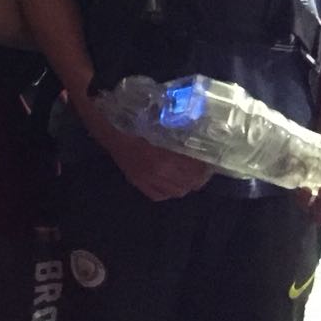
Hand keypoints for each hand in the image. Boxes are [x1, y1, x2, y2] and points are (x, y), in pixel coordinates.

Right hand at [85, 106, 212, 200]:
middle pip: (189, 184)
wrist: (109, 131)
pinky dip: (167, 192)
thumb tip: (198, 138)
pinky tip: (169, 184)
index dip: (206, 168)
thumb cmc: (135, 125)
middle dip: (199, 179)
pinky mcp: (137, 183)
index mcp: (165, 157)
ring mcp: (147, 180)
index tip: (211, 162)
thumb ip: (177, 137)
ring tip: (189, 178)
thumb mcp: (160, 128)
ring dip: (186, 186)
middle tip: (204, 171)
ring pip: (176, 192)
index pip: (194, 170)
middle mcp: (159, 172)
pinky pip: (158, 196)